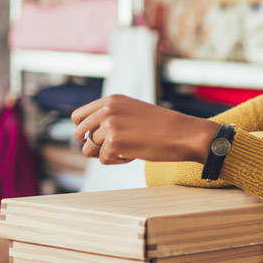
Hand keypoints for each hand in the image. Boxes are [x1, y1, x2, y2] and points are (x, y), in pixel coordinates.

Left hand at [69, 95, 218, 164]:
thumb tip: (86, 138)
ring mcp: (109, 125)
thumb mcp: (133, 112)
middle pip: (78, 134)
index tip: (101, 139)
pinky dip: (118, 162)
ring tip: (127, 150)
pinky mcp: (114, 142)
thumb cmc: (162, 127)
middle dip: (92, 145)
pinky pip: (104, 160)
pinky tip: (134, 155)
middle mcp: (107, 109)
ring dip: (106, 155)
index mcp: (111, 100)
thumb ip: (111, 117)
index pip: (78, 117)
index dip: (86, 132)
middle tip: (113, 148)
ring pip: (88, 149)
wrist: (185, 134)